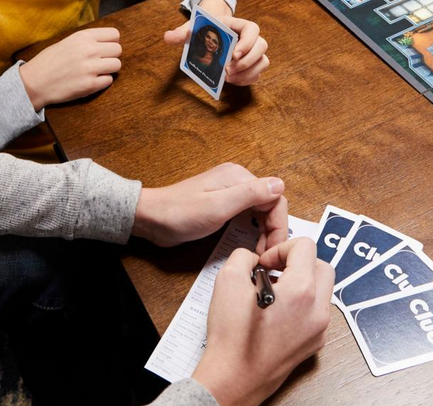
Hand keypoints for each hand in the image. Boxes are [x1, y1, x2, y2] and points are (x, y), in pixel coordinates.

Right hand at [19, 28, 120, 110]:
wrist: (34, 82)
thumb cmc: (49, 61)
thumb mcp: (68, 41)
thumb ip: (88, 40)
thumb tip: (108, 42)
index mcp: (83, 37)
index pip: (114, 34)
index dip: (111, 42)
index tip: (105, 48)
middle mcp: (89, 50)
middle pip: (118, 50)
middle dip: (111, 56)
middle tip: (100, 61)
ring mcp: (90, 68)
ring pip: (117, 65)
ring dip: (109, 69)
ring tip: (96, 71)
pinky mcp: (90, 85)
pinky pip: (109, 80)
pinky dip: (102, 81)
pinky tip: (91, 80)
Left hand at [132, 162, 286, 247]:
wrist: (151, 219)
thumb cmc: (179, 213)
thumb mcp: (217, 207)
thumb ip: (250, 195)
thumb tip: (280, 183)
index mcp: (238, 177)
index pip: (275, 197)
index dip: (278, 225)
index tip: (272, 249)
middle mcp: (236, 180)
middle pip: (270, 204)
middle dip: (273, 231)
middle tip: (266, 256)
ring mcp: (229, 192)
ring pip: (261, 211)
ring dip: (265, 232)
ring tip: (259, 253)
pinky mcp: (222, 204)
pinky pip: (247, 216)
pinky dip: (253, 230)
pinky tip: (249, 244)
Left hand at [165, 0, 268, 86]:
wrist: (210, 33)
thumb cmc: (204, 29)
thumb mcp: (192, 28)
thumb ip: (182, 33)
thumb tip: (168, 37)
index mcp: (237, 25)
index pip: (252, 29)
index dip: (247, 42)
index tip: (233, 54)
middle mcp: (249, 38)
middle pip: (262, 46)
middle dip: (247, 61)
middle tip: (228, 70)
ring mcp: (253, 52)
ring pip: (263, 61)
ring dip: (248, 72)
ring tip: (229, 77)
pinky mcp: (252, 64)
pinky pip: (257, 73)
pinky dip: (247, 79)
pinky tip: (232, 81)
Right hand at [192, 239, 333, 405]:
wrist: (234, 376)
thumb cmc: (232, 335)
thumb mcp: (228, 279)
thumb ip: (243, 256)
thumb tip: (252, 258)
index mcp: (301, 291)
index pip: (306, 247)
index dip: (280, 248)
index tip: (264, 262)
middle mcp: (318, 310)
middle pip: (322, 266)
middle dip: (297, 261)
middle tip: (273, 270)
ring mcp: (319, 329)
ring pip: (322, 289)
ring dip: (301, 280)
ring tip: (273, 289)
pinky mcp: (314, 343)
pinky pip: (317, 310)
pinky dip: (301, 302)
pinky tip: (276, 310)